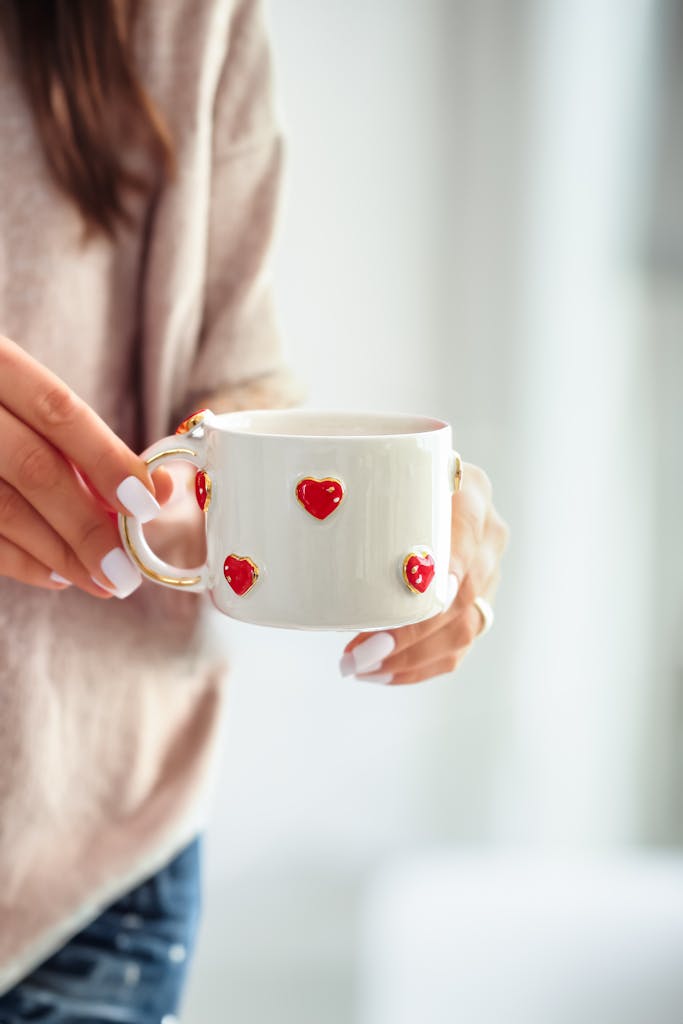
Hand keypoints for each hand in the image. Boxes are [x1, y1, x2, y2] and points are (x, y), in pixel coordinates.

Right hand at [0, 335, 170, 597]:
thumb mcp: (29, 399)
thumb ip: (86, 442)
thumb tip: (160, 490)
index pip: (58, 412)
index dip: (106, 459)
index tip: (147, 504)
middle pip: (34, 467)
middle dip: (87, 526)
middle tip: (126, 570)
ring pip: (3, 509)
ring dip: (59, 554)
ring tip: (101, 580)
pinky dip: (19, 562)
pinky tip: (58, 574)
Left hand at [339, 462, 508, 684]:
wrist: (401, 496)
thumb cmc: (367, 484)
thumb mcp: (365, 476)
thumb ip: (345, 493)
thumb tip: (290, 530)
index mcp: (466, 489)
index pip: (466, 528)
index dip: (447, 562)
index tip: (416, 589)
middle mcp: (486, 532)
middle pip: (464, 591)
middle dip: (410, 631)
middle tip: (358, 651)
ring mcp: (486, 573)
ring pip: (464, 628)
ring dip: (409, 656)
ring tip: (360, 666)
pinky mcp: (478, 605)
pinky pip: (457, 648)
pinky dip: (417, 666)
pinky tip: (380, 672)